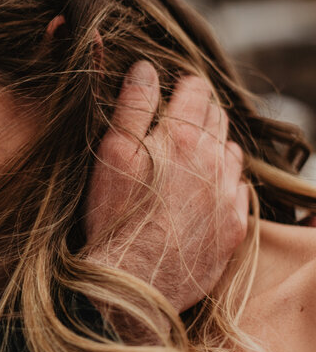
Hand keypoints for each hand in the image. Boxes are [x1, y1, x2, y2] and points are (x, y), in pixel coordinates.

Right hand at [85, 61, 248, 312]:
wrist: (132, 283)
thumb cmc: (113, 216)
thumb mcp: (112, 153)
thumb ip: (133, 106)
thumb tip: (146, 68)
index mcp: (183, 137)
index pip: (196, 90)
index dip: (183, 83)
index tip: (171, 87)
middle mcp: (215, 161)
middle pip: (217, 118)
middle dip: (199, 111)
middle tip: (175, 119)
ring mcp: (228, 195)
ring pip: (231, 153)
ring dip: (213, 145)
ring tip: (187, 156)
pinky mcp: (233, 226)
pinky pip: (237, 190)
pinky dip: (222, 181)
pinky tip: (201, 190)